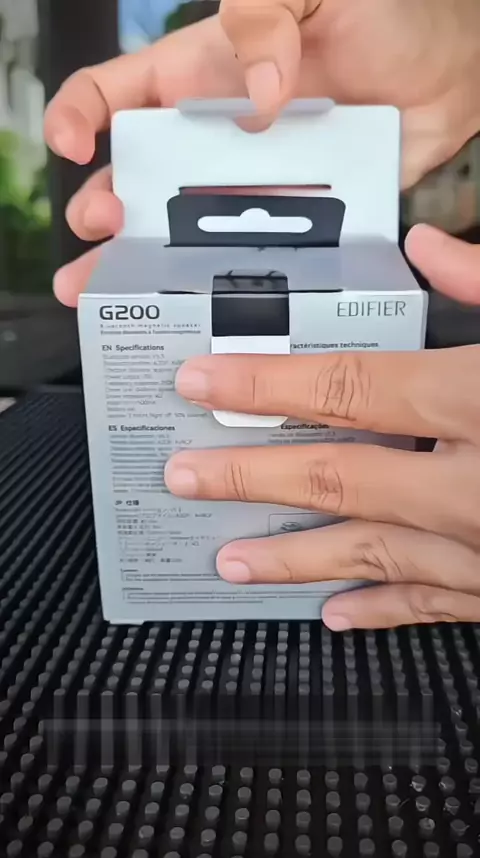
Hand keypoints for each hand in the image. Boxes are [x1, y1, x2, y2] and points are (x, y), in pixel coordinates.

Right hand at [44, 2, 479, 304]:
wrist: (449, 75)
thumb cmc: (387, 18)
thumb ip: (269, 12)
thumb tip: (258, 96)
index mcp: (198, 77)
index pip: (113, 94)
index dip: (77, 116)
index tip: (69, 145)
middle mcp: (213, 138)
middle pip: (132, 177)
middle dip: (102, 209)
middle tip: (101, 232)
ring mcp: (248, 185)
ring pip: (177, 229)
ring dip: (142, 260)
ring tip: (117, 287)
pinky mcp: (289, 220)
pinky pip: (246, 254)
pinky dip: (220, 279)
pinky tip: (199, 301)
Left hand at [163, 232, 479, 630]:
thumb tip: (429, 246)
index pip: (351, 388)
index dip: (267, 384)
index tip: (201, 380)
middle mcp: (473, 484)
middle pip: (337, 477)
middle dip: (249, 476)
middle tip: (186, 476)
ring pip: (370, 554)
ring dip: (293, 558)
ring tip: (230, 560)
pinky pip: (429, 602)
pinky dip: (379, 606)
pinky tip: (334, 611)